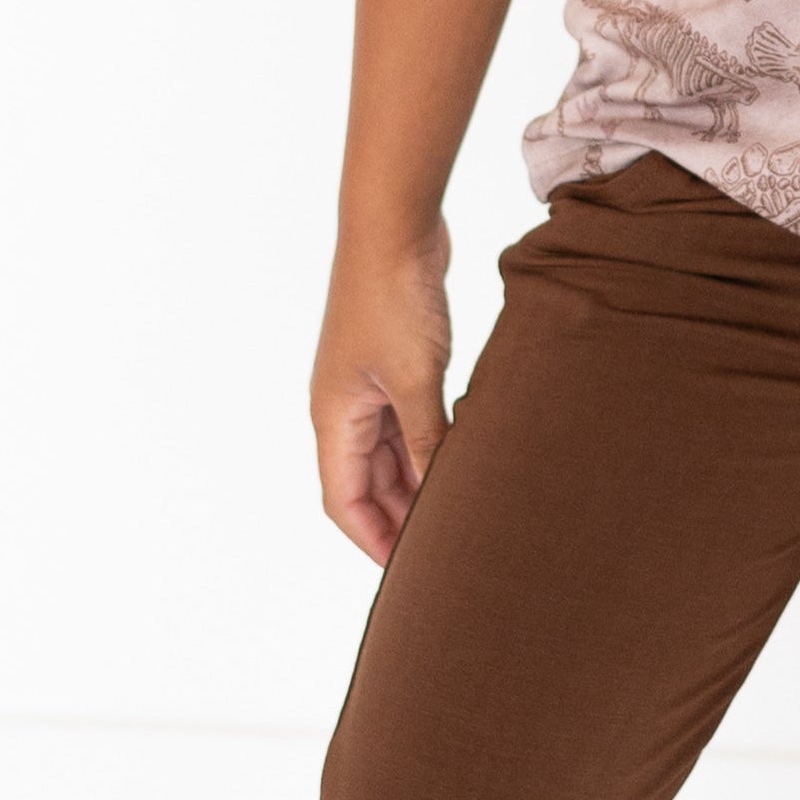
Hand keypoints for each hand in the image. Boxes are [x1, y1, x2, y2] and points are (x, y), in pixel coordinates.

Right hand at [315, 212, 455, 564]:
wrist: (395, 224)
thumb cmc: (394, 298)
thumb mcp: (416, 379)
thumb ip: (427, 439)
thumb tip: (444, 496)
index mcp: (333, 417)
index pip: (344, 502)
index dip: (372, 541)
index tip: (409, 575)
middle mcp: (343, 407)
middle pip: (368, 483)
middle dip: (401, 517)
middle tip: (446, 550)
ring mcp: (367, 384)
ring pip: (391, 452)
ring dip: (419, 481)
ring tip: (463, 512)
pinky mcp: (394, 362)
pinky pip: (408, 420)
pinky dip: (431, 444)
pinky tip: (466, 457)